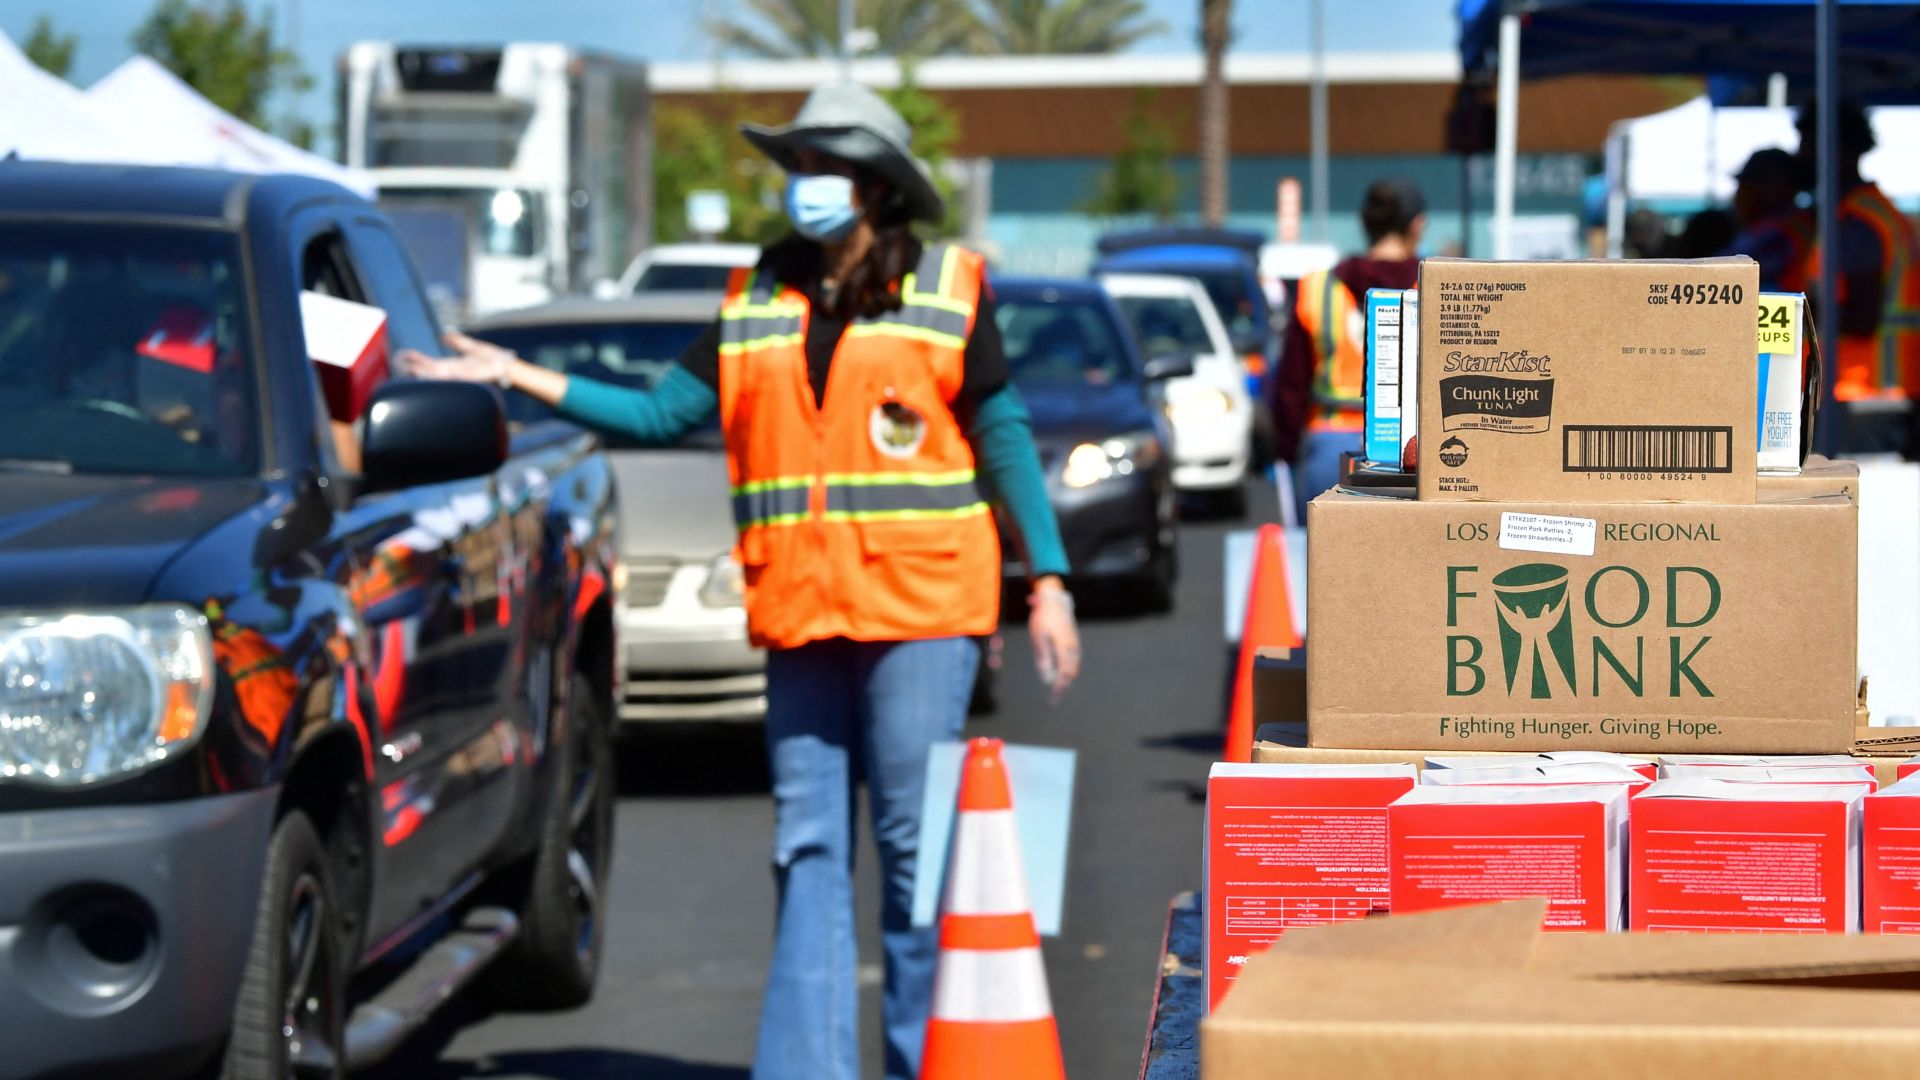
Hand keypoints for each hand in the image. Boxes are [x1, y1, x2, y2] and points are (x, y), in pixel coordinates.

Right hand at [398, 330, 514, 386]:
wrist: (509, 368)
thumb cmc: (493, 360)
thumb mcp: (472, 347)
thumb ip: (458, 342)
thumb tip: (444, 335)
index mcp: (453, 367)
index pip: (430, 364)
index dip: (417, 360)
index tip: (403, 355)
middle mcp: (454, 375)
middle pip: (429, 371)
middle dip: (414, 367)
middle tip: (398, 363)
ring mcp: (460, 378)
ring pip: (437, 377)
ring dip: (423, 374)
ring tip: (408, 370)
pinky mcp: (469, 380)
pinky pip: (452, 379)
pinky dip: (442, 378)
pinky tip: (431, 374)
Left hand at [1027, 577, 1079, 699]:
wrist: (1053, 601)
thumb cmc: (1043, 618)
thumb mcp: (1039, 637)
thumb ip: (1043, 657)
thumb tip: (1046, 676)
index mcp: (1064, 647)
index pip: (1065, 672)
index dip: (1060, 685)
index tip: (1055, 695)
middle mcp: (1072, 646)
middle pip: (1072, 671)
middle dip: (1064, 684)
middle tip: (1055, 695)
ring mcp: (1074, 643)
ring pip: (1074, 665)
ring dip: (1067, 677)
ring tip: (1058, 686)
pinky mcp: (1073, 640)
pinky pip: (1074, 659)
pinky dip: (1069, 668)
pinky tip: (1061, 672)